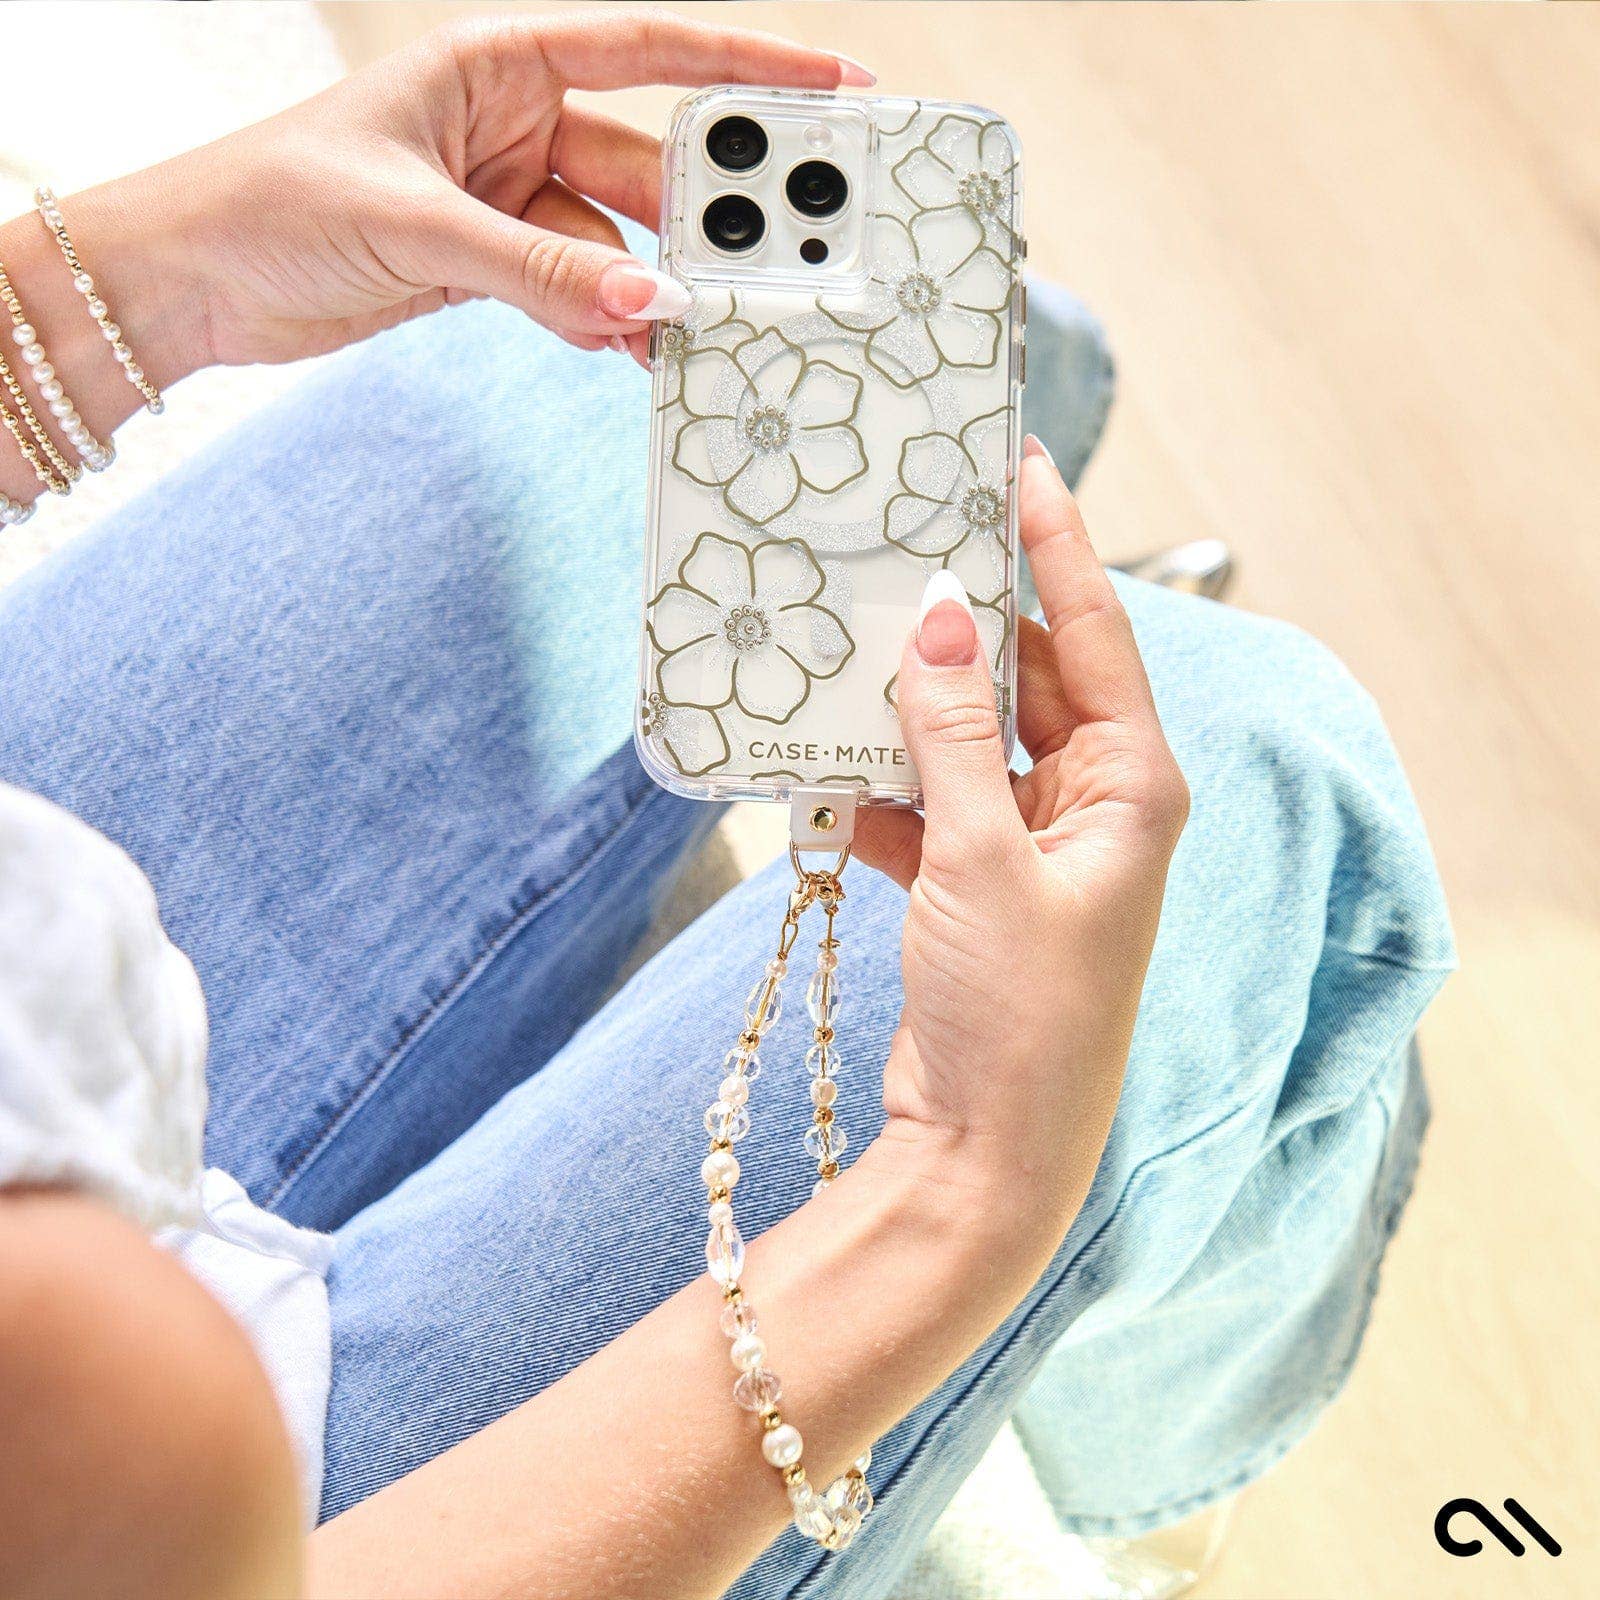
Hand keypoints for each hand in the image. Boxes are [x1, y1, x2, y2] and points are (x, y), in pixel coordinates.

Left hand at [88, 11, 868, 372]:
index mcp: (497, 63)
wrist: (195, 280)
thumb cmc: (271, 202)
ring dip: (650, 293)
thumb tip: (651, 311)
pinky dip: (604, 326)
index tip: (833, 86)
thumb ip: (541, 273)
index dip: (746, 69)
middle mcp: (512, 124)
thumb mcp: (418, 224)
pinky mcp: (493, 268)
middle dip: (706, 213)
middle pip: (645, 163)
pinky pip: (578, 296)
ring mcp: (507, 201)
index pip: (648, 50)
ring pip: (616, 246)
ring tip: (697, 335)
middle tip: (778, 255)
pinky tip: (629, 354)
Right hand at [856, 437, 1188, 1255]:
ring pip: (967, 734)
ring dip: (910, 701)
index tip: (1016, 461)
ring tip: (848, 634)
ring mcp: (1032, 841)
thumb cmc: (1018, 1016)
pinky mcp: (978, 879)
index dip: (1054, 542)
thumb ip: (958, 735)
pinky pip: (930, 798)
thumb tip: (947, 621)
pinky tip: (825, 760)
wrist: (983, 1153)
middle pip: (1023, 675)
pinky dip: (882, 781)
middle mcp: (1093, 802)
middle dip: (964, 617)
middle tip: (901, 537)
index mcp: (1131, 783)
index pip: (1092, 630)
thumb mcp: (983, 860)